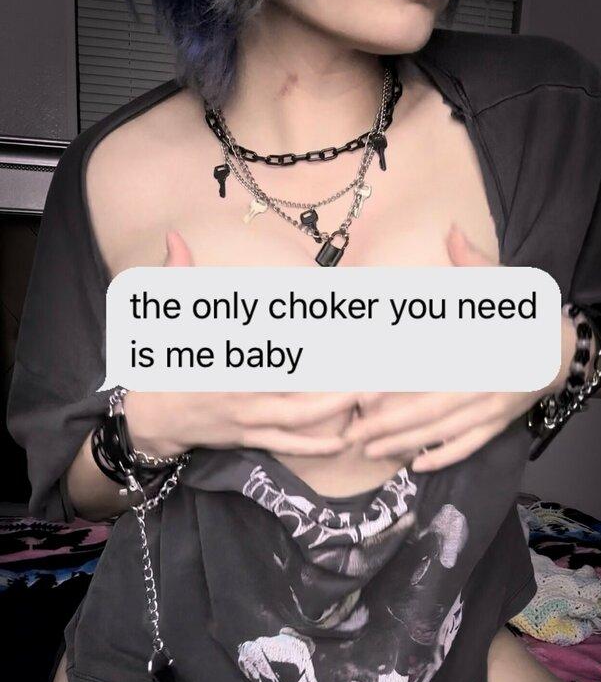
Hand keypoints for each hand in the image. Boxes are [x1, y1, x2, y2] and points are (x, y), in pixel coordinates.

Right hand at [124, 231, 358, 457]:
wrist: (150, 418)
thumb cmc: (162, 363)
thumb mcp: (166, 316)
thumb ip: (177, 274)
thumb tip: (174, 235)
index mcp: (226, 352)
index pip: (272, 337)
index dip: (306, 327)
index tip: (335, 314)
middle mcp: (241, 387)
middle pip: (296, 379)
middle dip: (334, 371)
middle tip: (369, 359)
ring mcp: (247, 416)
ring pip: (299, 415)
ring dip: (335, 407)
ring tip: (367, 394)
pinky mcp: (249, 437)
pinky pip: (286, 444)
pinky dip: (315, 446)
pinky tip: (343, 442)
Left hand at [344, 226, 576, 471]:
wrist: (566, 351)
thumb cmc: (526, 317)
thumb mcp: (504, 283)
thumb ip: (472, 263)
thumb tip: (451, 232)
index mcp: (480, 345)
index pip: (429, 364)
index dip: (393, 379)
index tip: (361, 390)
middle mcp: (485, 381)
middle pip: (429, 407)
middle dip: (387, 423)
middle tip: (352, 433)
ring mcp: (493, 407)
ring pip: (444, 431)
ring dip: (406, 443)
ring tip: (370, 450)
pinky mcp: (499, 423)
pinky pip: (470, 445)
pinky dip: (444, 456)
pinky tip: (416, 465)